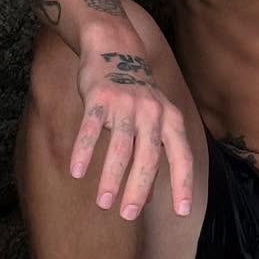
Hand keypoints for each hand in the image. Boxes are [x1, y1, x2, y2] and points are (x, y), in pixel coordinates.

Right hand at [71, 50, 192, 220]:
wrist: (115, 44)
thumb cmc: (136, 93)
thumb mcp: (154, 118)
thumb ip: (154, 153)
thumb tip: (151, 198)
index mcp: (170, 117)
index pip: (181, 154)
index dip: (183, 182)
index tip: (182, 211)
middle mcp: (151, 110)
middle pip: (148, 155)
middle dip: (139, 187)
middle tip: (129, 215)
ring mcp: (126, 102)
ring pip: (120, 145)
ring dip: (111, 177)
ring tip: (103, 203)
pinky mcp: (100, 96)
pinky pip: (90, 128)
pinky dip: (83, 151)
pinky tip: (76, 172)